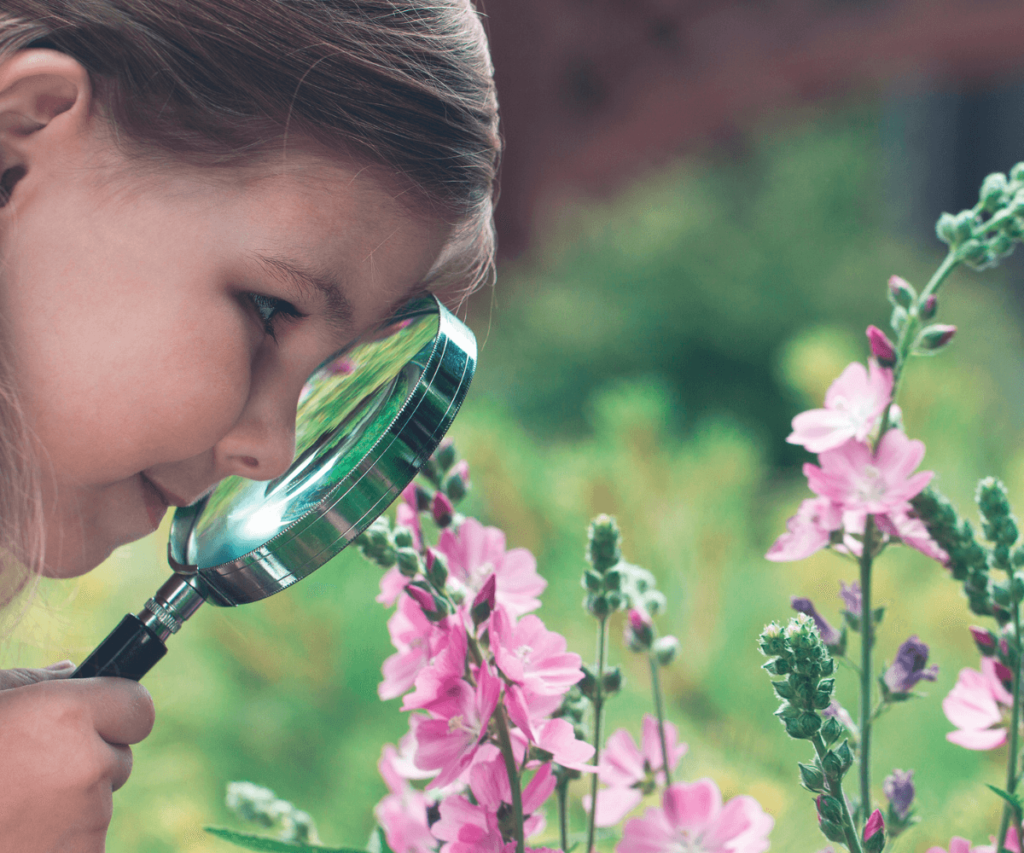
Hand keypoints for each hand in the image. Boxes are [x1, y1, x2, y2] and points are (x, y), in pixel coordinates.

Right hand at [0, 663, 154, 852]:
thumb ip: (32, 682)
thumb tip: (73, 671)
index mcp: (67, 715)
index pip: (138, 706)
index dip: (117, 711)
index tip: (98, 718)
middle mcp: (87, 765)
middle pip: (118, 757)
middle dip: (88, 760)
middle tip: (31, 771)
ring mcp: (88, 821)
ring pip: (99, 803)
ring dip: (69, 805)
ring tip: (11, 808)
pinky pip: (83, 843)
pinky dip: (59, 842)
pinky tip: (17, 835)